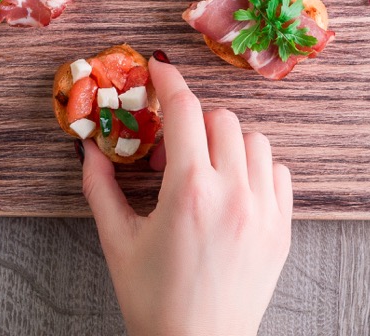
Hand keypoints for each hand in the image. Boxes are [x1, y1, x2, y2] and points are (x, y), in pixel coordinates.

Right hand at [81, 54, 292, 335]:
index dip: (169, 80)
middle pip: (222, 118)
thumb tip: (87, 148)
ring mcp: (264, 212)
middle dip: (193, 121)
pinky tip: (233, 188)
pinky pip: (278, 173)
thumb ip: (100, 187)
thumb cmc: (153, 301)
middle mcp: (233, 195)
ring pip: (255, 141)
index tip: (158, 68)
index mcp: (189, 192)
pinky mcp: (282, 230)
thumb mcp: (117, 241)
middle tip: (172, 149)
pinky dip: (256, 168)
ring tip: (204, 169)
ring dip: (227, 141)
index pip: (185, 111)